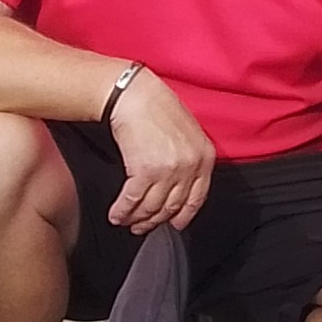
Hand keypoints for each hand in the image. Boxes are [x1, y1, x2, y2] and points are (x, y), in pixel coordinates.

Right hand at [103, 68, 214, 233]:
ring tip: (127, 222)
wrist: (136, 95)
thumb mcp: (187, 131)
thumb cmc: (158, 107)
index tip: (175, 223)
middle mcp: (190, 166)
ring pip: (152, 207)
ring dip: (137, 219)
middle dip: (156, 221)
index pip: (197, 197)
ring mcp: (168, 171)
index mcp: (204, 156)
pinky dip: (123, 211)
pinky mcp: (144, 171)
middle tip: (144, 226)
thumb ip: (190, 157)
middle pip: (172, 206)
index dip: (184, 215)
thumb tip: (180, 183)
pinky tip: (116, 215)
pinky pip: (133, 200)